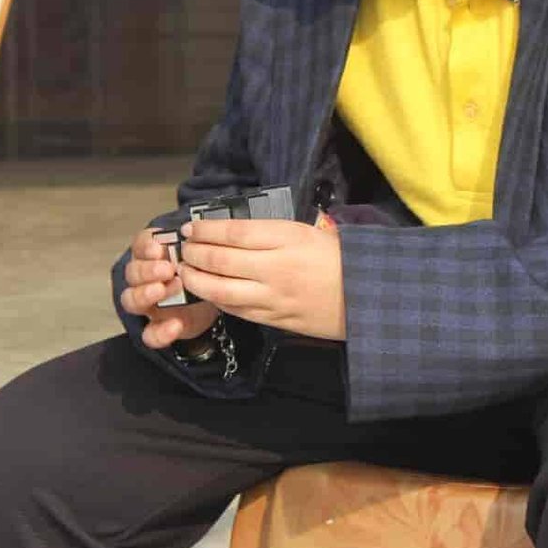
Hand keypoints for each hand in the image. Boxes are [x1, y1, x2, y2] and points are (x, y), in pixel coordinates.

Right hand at [120, 227, 220, 348]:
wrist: (213, 300)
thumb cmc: (202, 270)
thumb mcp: (200, 253)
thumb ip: (193, 244)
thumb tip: (196, 232)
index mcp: (153, 256)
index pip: (140, 246)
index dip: (146, 247)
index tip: (159, 248)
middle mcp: (145, 279)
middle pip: (132, 273)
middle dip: (147, 270)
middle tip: (166, 269)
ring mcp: (149, 304)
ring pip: (131, 300)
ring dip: (145, 294)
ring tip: (164, 289)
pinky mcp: (158, 326)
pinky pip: (149, 333)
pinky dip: (159, 332)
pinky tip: (175, 325)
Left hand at [177, 218, 345, 340]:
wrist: (365, 297)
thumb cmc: (337, 258)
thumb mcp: (307, 232)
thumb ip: (270, 232)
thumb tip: (230, 232)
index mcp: (287, 239)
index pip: (234, 232)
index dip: (206, 230)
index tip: (191, 228)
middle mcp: (276, 268)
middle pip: (221, 260)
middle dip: (194, 254)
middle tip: (183, 250)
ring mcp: (273, 297)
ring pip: (221, 290)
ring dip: (197, 280)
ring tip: (186, 272)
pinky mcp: (274, 319)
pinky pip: (237, 310)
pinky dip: (216, 300)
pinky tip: (208, 292)